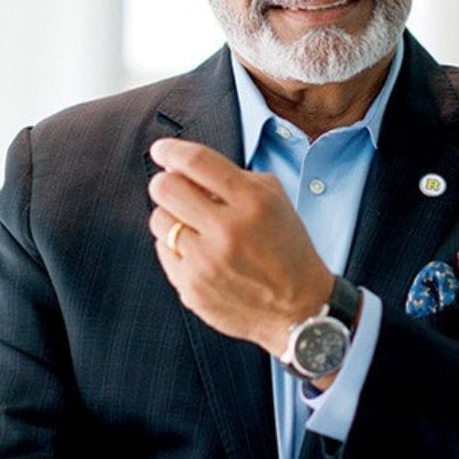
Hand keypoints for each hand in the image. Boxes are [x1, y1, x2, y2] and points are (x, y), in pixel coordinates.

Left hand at [146, 138, 333, 355]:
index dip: (171, 150)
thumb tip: (184, 168)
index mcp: (252, 202)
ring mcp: (206, 262)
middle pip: (165, 188)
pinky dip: (177, 247)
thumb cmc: (286, 248)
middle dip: (167, 183)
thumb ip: (233, 178)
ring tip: (195, 226)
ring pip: (159, 220)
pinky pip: (163, 251)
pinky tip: (200, 252)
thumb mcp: (274, 201)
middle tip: (176, 188)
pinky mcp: (191, 288)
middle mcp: (227, 230)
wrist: (298, 309)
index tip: (162, 150)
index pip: (196, 162)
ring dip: (173, 216)